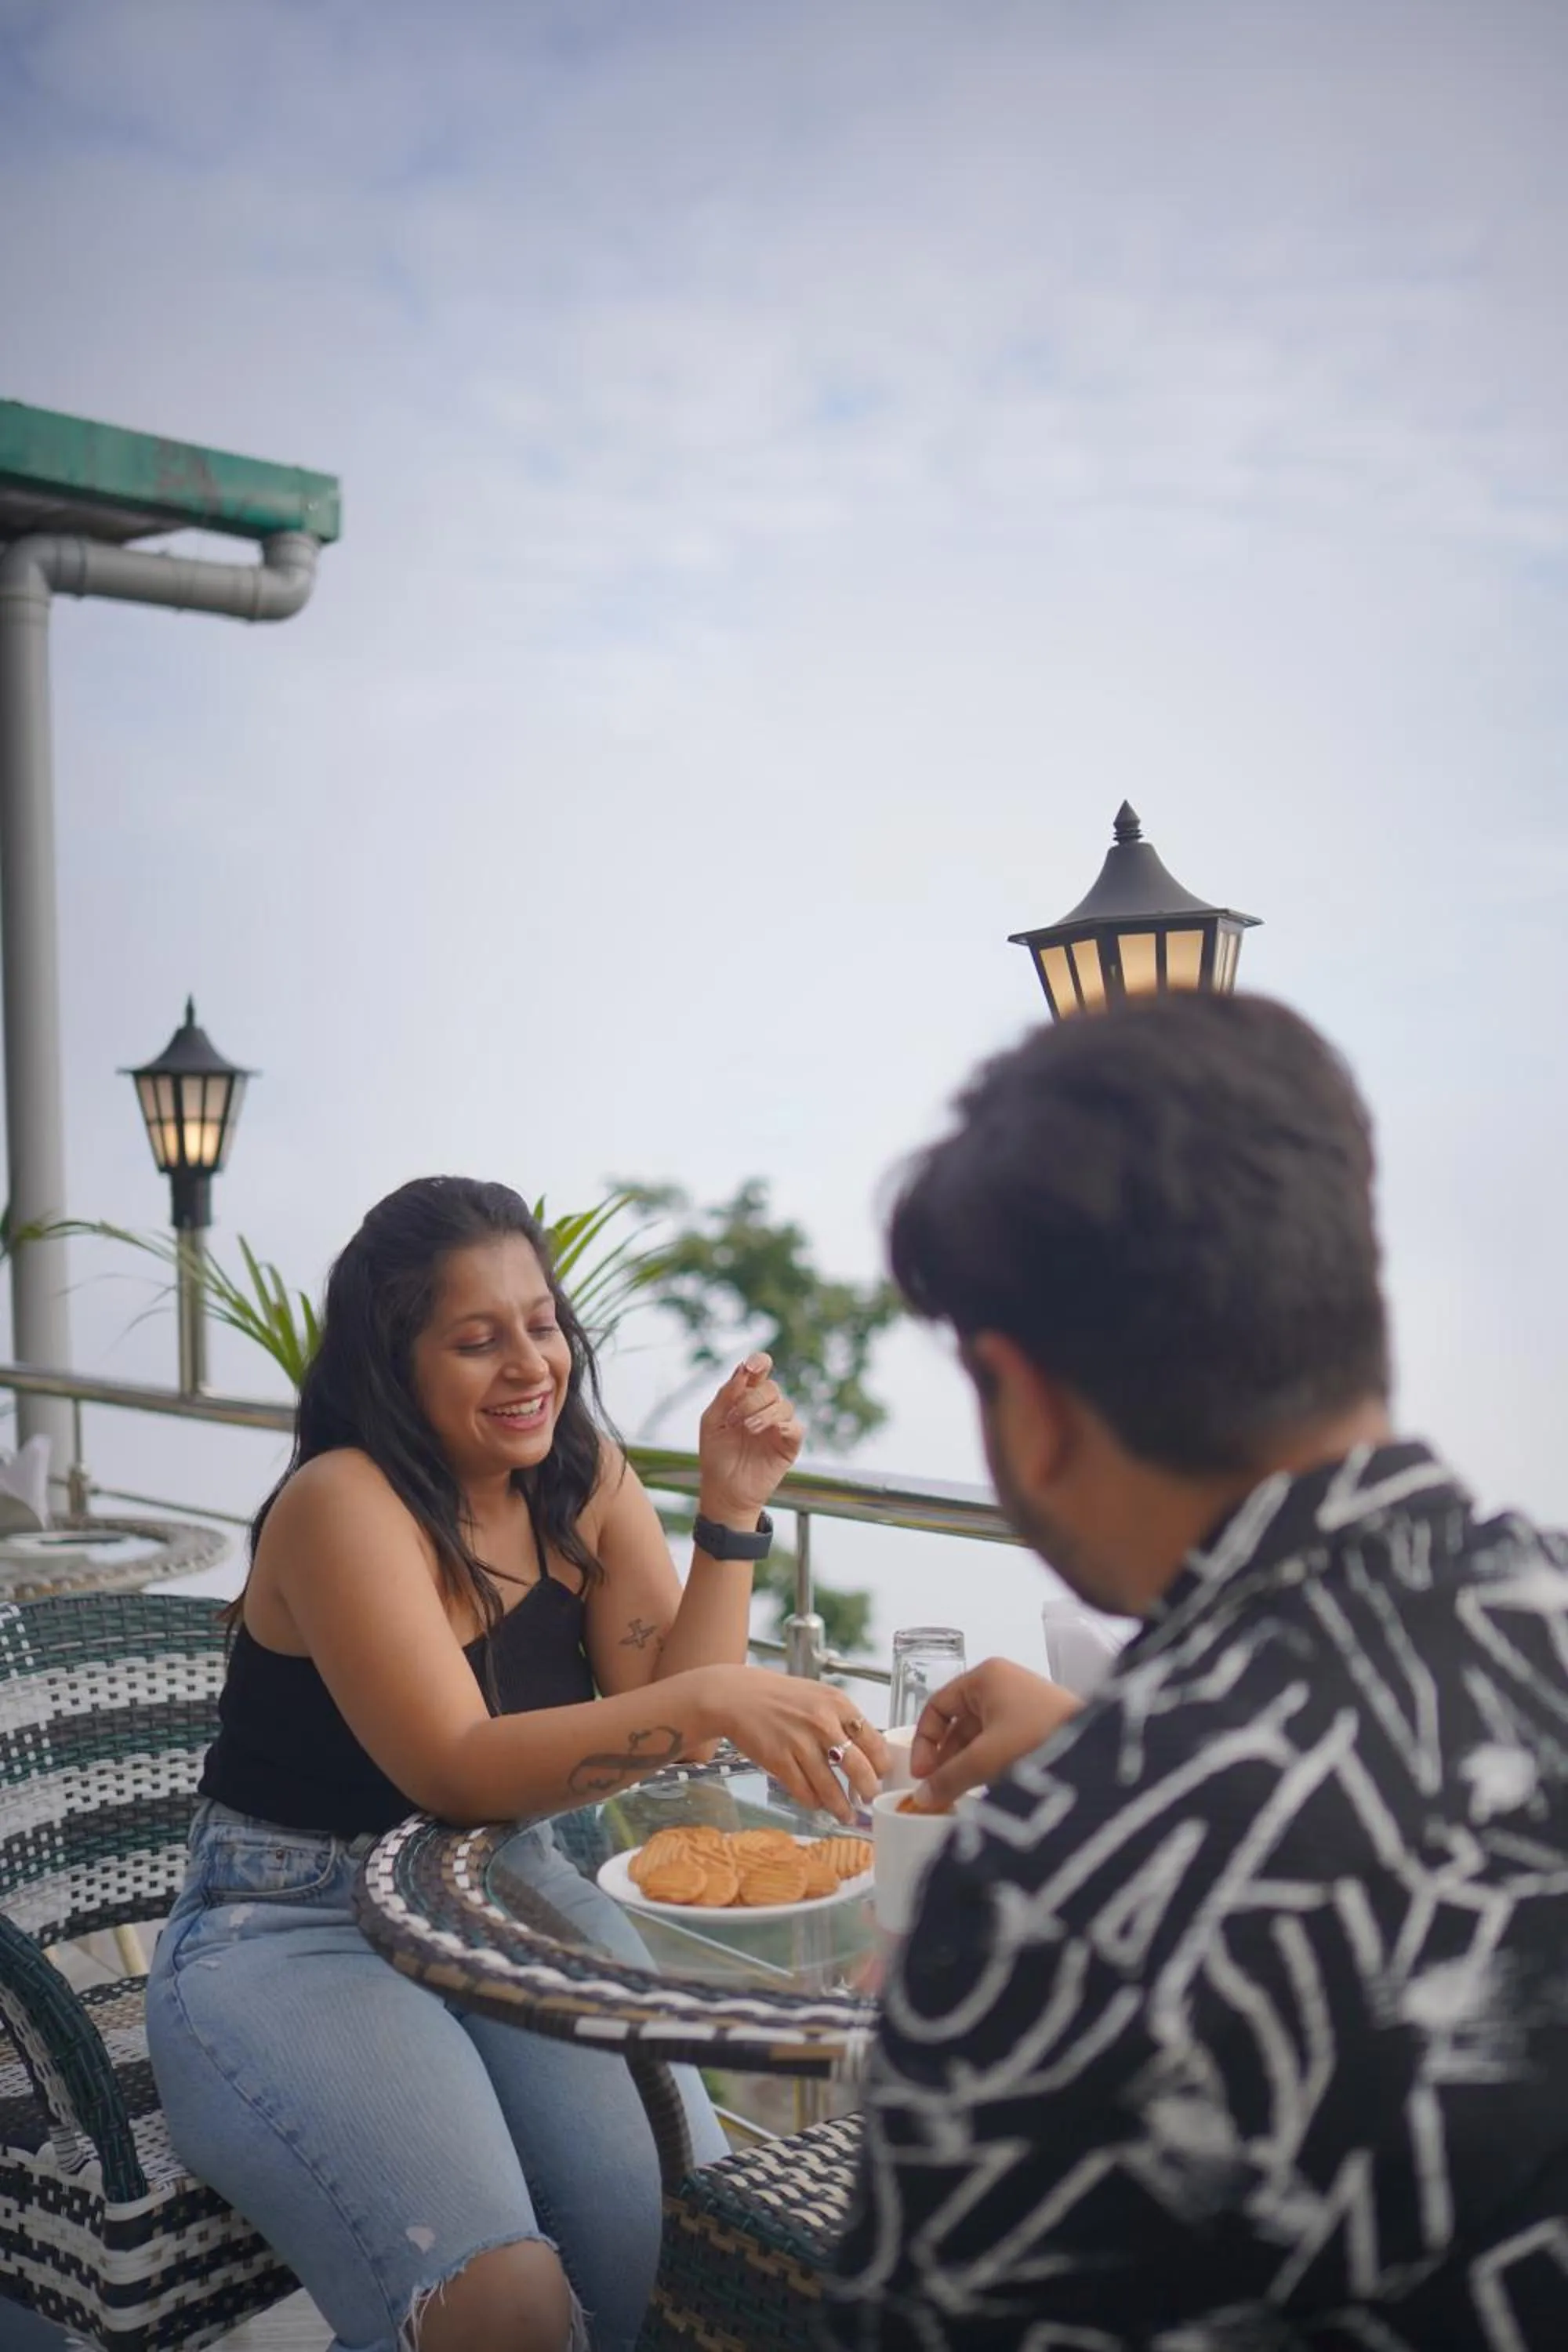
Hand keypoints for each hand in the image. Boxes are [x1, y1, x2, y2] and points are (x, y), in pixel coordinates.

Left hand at [696, 1354, 802, 1524]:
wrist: (725, 1491)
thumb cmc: (716, 1455)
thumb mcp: (712, 1421)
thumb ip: (726, 1394)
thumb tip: (743, 1370)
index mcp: (745, 1398)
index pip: (760, 1370)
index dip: (759, 1362)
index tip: (751, 1368)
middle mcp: (765, 1408)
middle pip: (771, 1388)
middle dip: (752, 1399)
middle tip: (735, 1419)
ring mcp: (778, 1426)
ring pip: (784, 1405)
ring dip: (765, 1414)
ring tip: (748, 1429)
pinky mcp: (789, 1445)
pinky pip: (796, 1428)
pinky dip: (785, 1427)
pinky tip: (772, 1433)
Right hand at [699, 1664, 886, 1822]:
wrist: (739, 1696)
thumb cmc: (783, 1697)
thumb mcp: (820, 1697)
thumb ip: (843, 1720)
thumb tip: (868, 1753)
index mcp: (837, 1703)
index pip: (873, 1741)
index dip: (881, 1764)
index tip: (883, 1776)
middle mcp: (822, 1722)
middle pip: (858, 1767)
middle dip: (868, 1790)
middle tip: (869, 1799)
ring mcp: (799, 1742)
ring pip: (830, 1786)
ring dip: (841, 1806)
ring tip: (846, 1815)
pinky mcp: (778, 1760)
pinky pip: (803, 1791)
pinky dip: (813, 1802)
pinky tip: (817, 1804)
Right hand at [910, 1659, 1080, 1806]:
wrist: (1100, 1751)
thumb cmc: (1042, 1738)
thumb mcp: (985, 1760)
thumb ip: (948, 1779)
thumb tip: (923, 1797)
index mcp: (985, 1677)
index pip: (938, 1705)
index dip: (925, 1741)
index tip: (921, 1774)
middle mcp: (1003, 1684)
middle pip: (958, 1722)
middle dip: (945, 1757)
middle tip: (937, 1789)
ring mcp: (1022, 1705)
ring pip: (980, 1736)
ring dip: (967, 1764)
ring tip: (959, 1793)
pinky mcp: (1038, 1725)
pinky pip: (1001, 1744)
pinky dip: (989, 1764)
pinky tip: (986, 1788)